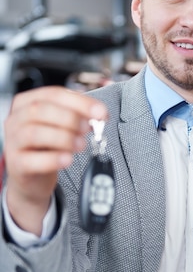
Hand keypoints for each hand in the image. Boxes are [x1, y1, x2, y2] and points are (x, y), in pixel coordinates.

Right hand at [3, 86, 106, 234]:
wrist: (32, 177)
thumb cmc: (45, 147)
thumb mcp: (60, 127)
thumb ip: (76, 116)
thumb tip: (97, 114)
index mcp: (27, 102)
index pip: (54, 94)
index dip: (80, 102)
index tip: (100, 112)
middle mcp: (16, 119)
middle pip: (40, 110)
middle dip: (70, 118)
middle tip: (88, 129)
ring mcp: (13, 141)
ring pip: (35, 132)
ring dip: (64, 138)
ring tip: (81, 145)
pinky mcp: (16, 164)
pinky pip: (32, 160)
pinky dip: (53, 159)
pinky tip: (67, 159)